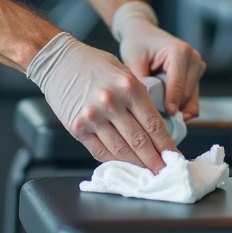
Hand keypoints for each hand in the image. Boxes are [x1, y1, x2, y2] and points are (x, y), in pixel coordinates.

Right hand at [27, 32, 174, 172]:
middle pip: (140, 141)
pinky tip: (124, 164)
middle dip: (155, 160)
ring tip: (147, 171)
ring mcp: (93, 117)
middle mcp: (112, 103)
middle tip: (165, 172)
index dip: (166, 145)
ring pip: (121, 150)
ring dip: (136, 164)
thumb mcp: (122, 71)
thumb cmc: (92, 63)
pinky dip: (114, 161)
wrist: (57, 60)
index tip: (174, 156)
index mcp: (128, 87)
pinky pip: (100, 151)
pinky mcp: (77, 127)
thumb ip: (138, 96)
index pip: (154, 124)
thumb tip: (154, 126)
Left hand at [113, 1, 205, 119]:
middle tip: (156, 120)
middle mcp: (193, 58)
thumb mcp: (133, 59)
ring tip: (161, 118)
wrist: (143, 33)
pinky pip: (192, 97)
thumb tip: (145, 105)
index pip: (178, 84)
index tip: (166, 116)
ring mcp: (197, 66)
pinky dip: (181, 106)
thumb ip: (140, 81)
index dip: (172, 102)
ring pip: (192, 98)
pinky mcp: (196, 74)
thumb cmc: (137, 43)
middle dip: (173, 108)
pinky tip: (167, 112)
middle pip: (187, 93)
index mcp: (180, 51)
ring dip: (178, 109)